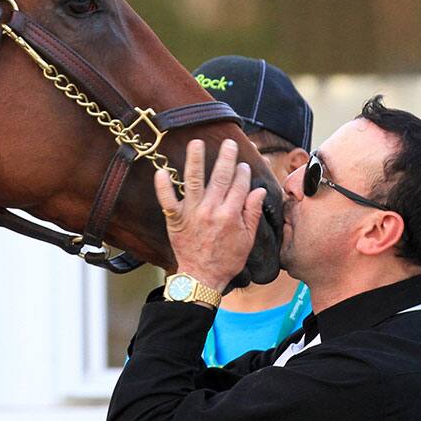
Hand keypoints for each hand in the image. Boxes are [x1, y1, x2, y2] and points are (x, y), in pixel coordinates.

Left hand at [154, 138, 266, 292]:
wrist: (202, 278)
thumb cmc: (226, 260)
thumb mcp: (247, 239)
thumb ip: (252, 213)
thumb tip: (259, 190)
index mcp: (231, 215)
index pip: (239, 185)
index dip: (242, 172)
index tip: (243, 164)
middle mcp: (211, 211)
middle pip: (219, 178)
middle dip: (225, 158)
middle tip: (228, 142)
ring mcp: (192, 214)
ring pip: (194, 181)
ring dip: (195, 160)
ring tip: (196, 143)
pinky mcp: (175, 220)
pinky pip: (167, 201)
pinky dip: (164, 187)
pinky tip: (161, 172)